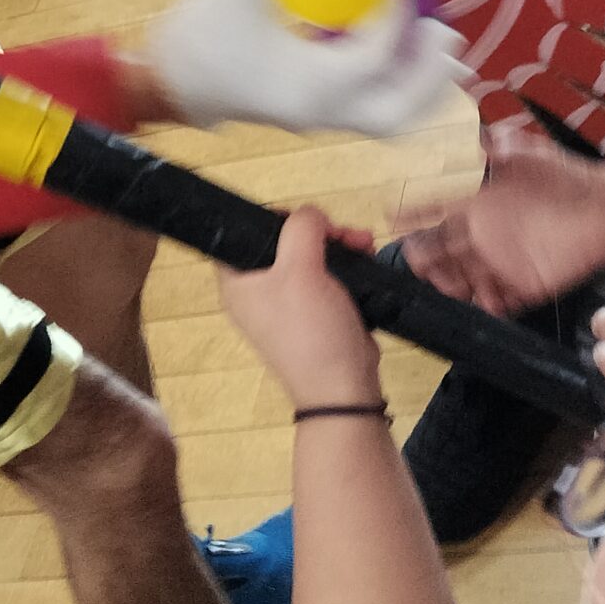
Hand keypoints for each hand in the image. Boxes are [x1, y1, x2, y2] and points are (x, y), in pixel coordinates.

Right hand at [142, 0, 471, 136]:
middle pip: (396, 110)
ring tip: (441, 50)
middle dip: (428, 76)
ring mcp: (316, 119)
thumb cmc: (198, 37)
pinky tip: (395, 47)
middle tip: (447, 33)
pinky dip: (391, 83)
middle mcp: (319, 113)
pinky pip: (366, 106)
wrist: (165, 83)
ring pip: (387, 118)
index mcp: (308, 87)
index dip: (395, 17)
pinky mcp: (309, 113)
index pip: (371, 56)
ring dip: (418, 87)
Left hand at [219, 207, 385, 409]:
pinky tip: (367, 256)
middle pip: (283, 241)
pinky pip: (327, 275)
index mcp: (238, 282)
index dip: (269, 218)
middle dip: (318, 231)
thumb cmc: (310, 328)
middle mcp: (257, 291)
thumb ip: (301, 229)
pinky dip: (346, 263)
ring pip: (310, 255)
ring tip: (364, 244)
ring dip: (339, 244)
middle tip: (341, 232)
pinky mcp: (316, 311)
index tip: (300, 218)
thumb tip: (311, 216)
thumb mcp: (300, 270)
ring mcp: (288, 303)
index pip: (242, 233)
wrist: (343, 388)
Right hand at [397, 122, 604, 316]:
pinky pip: (499, 302)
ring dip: (452, 285)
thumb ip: (500, 147)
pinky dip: (490, 306)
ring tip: (451, 286)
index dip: (411, 215)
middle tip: (420, 262)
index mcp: (477, 201)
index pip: (434, 209)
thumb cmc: (565, 174)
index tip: (392, 218)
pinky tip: (486, 303)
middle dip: (426, 260)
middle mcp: (483, 232)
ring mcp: (502, 260)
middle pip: (440, 253)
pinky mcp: (526, 283)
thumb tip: (474, 141)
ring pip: (463, 281)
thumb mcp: (529, 153)